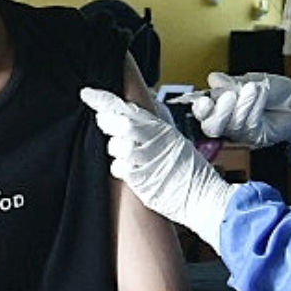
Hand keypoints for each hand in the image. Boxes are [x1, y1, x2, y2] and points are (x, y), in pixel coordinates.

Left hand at [81, 89, 234, 246]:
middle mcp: (152, 140)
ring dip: (117, 151)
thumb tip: (132, 113)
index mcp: (161, 127)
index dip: (103, 100)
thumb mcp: (175, 140)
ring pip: (115, 146)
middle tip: (108, 126)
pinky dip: (121, 169)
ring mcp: (145, 159)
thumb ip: (153, 127)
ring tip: (132, 157)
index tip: (87, 94)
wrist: (203, 197)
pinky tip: (134, 172)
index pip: (127, 108)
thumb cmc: (191, 171)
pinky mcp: (139, 178)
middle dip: (107, 124)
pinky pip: (117, 168)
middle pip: (118, 124)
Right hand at [187, 72, 290, 147]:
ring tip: (252, 89)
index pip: (203, 111)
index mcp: (222, 103)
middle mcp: (229, 120)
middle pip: (210, 127)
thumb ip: (232, 83)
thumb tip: (213, 79)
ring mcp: (242, 131)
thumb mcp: (253, 80)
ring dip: (241, 105)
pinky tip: (259, 95)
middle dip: (216, 113)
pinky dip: (253, 107)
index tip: (205, 99)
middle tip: (227, 96)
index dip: (199, 108)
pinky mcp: (256, 138)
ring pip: (230, 125)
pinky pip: (248, 126)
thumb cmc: (278, 91)